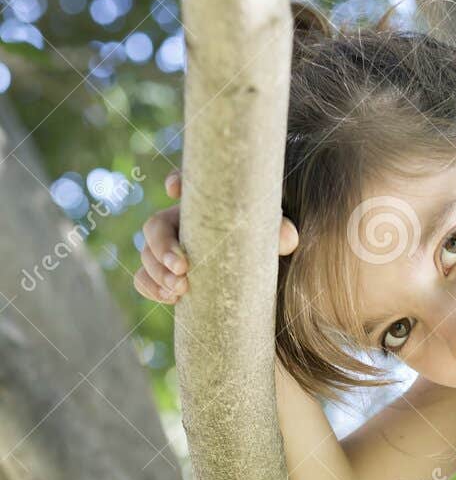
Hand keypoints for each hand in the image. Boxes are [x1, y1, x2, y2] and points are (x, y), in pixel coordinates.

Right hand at [132, 169, 299, 304]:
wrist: (258, 285)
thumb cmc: (264, 251)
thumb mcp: (273, 241)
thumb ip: (279, 235)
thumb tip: (289, 237)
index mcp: (202, 208)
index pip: (184, 187)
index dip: (175, 182)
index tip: (174, 189)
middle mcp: (181, 226)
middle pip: (154, 227)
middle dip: (162, 248)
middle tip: (182, 270)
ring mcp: (169, 253)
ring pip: (146, 255)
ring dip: (157, 273)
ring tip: (180, 290)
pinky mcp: (166, 277)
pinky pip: (143, 279)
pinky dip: (151, 287)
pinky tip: (170, 298)